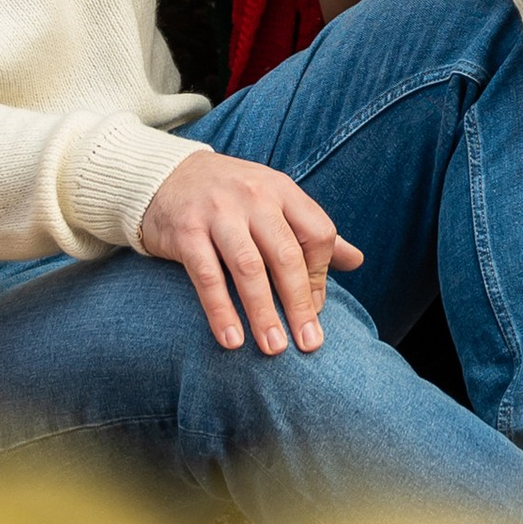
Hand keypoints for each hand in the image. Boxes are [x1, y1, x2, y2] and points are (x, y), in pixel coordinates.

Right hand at [140, 143, 362, 355]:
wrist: (165, 176)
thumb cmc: (231, 196)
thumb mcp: (274, 201)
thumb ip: (312, 231)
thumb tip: (357, 261)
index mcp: (282, 190)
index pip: (318, 233)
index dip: (321, 275)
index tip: (317, 310)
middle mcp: (254, 197)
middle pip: (287, 254)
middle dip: (300, 303)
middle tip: (309, 343)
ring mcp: (219, 213)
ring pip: (249, 268)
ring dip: (263, 312)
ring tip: (274, 348)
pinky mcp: (187, 232)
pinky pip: (207, 277)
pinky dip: (221, 311)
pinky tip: (232, 339)